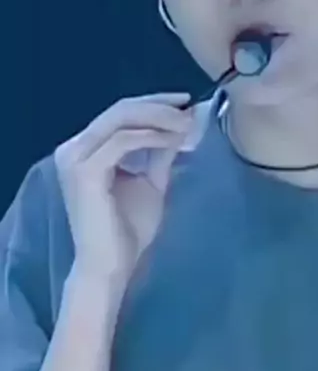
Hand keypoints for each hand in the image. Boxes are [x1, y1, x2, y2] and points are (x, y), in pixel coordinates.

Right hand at [54, 92, 193, 305]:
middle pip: (120, 109)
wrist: (110, 267)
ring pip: (121, 118)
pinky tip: (174, 140)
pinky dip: (152, 136)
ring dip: (159, 118)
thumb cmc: (127, 231)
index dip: (154, 104)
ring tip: (188, 124)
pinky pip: (123, 140)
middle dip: (159, 106)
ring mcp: (75, 157)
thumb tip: (182, 123)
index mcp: (85, 149)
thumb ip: (159, 152)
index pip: (120, 113)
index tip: (186, 103)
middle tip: (191, 109)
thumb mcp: (150, 181)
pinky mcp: (85, 170)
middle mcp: (74, 148)